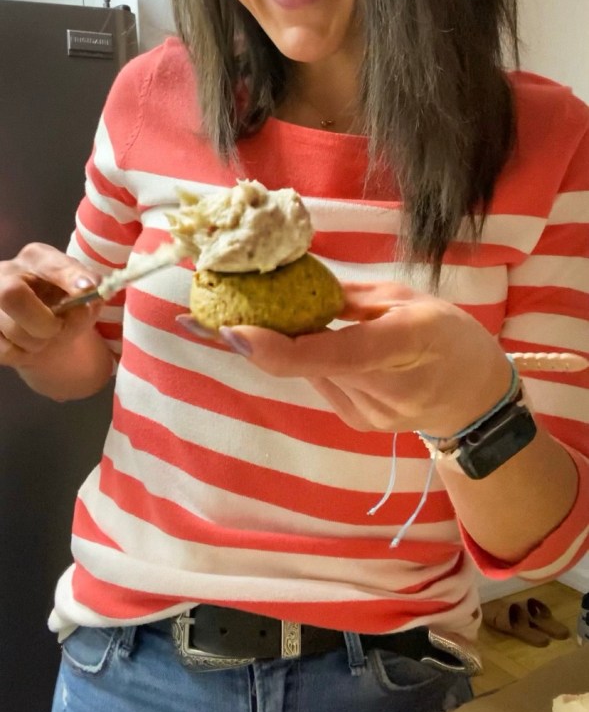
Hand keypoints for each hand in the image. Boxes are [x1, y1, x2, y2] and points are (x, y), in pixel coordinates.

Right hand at [0, 243, 100, 369]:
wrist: (39, 327)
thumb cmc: (62, 303)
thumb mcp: (82, 295)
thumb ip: (90, 292)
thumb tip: (90, 290)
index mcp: (36, 258)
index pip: (51, 264)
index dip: (70, 276)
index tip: (88, 288)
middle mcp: (5, 272)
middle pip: (11, 295)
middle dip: (44, 322)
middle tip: (58, 329)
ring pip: (12, 330)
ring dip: (37, 343)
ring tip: (44, 337)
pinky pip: (4, 350)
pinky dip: (21, 355)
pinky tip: (24, 344)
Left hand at [178, 280, 511, 437]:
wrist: (476, 401)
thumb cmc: (448, 336)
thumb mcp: (408, 298)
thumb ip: (347, 298)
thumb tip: (288, 287)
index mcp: (407, 342)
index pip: (334, 352)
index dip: (277, 347)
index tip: (230, 332)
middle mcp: (384, 388)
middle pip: (308, 359)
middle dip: (265, 332)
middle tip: (214, 307)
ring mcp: (369, 414)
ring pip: (310, 370)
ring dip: (289, 343)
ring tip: (276, 317)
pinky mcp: (356, 424)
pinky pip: (319, 381)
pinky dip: (311, 359)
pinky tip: (323, 345)